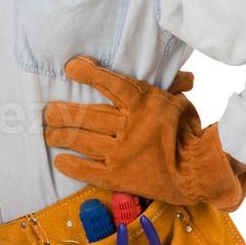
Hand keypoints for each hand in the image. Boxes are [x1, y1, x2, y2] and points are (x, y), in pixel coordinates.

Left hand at [43, 55, 245, 210]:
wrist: (198, 173)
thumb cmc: (188, 132)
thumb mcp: (180, 103)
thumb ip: (173, 86)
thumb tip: (185, 75)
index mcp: (144, 103)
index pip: (112, 83)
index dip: (90, 74)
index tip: (71, 67)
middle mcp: (129, 126)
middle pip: (87, 115)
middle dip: (62, 112)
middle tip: (47, 112)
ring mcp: (122, 153)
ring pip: (82, 140)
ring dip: (61, 136)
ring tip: (49, 133)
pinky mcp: (118, 176)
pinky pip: (88, 170)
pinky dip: (71, 165)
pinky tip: (59, 160)